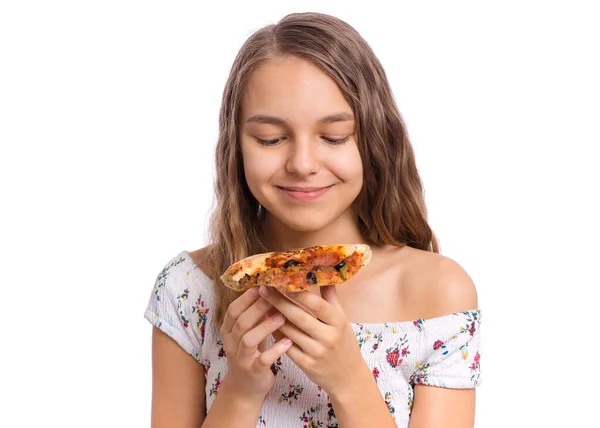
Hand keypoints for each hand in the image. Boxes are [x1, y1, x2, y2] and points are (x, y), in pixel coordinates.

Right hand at [219, 287, 292, 402]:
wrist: (245, 389)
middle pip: (241, 322)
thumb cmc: (251, 353)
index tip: (261, 286)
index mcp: (228, 331)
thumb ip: (255, 314)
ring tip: (281, 317)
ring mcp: (241, 359)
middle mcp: (231, 344)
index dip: (246, 298)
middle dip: (257, 308)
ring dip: (265, 327)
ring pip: (248, 340)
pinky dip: (276, 350)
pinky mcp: (253, 372)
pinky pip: (263, 360)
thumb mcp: (249, 332)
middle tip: (275, 297)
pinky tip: (289, 342)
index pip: (233, 310)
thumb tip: (271, 288)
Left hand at [258, 285, 368, 398]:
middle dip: (278, 301)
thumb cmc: (344, 343)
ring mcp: (316, 352)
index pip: (316, 304)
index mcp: (338, 322)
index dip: (298, 293)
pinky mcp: (306, 365)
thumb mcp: (342, 319)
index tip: (282, 281)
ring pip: (289, 331)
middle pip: (298, 317)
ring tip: (260, 304)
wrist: (348, 377)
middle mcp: (328, 337)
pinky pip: (285, 346)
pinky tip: (265, 324)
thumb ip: (330, 297)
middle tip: (263, 289)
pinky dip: (275, 334)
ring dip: (273, 317)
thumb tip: (322, 272)